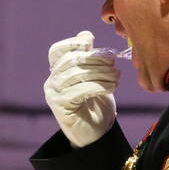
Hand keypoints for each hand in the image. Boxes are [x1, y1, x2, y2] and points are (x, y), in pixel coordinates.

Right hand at [45, 30, 118, 147]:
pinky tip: (110, 87)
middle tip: (114, 64)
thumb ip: (89, 58)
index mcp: (58, 72)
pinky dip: (98, 86)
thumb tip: (85, 34)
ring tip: (116, 77)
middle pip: (70, 61)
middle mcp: (52, 82)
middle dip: (95, 59)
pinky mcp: (60, 107)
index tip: (90, 42)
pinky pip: (79, 90)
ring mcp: (54, 95)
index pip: (57, 51)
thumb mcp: (95, 77)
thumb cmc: (96, 104)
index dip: (72, 43)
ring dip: (100, 73)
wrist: (97, 135)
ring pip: (75, 74)